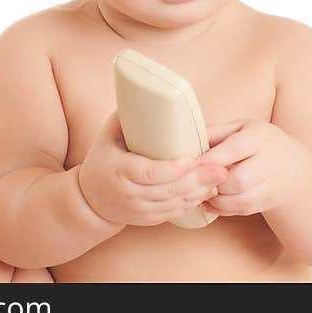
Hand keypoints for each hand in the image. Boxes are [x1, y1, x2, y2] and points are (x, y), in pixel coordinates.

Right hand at [78, 110, 229, 226]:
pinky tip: (207, 191)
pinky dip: (192, 202)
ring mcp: (139, 210)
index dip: (173, 169)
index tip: (192, 159)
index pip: (149, 173)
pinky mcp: (148, 219)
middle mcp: (129, 194)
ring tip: (219, 178)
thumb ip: (126, 117)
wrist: (91, 200)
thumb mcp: (107, 136)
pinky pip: (173, 213)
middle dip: (197, 180)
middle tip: (220, 169)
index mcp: (119, 171)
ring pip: (174, 204)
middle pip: (168, 190)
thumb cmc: (102, 160)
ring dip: (199, 192)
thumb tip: (147, 93)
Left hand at [195, 119, 309, 216]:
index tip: (191, 164)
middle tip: (193, 181)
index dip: (211, 158)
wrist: (293, 168)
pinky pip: (241, 210)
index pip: (234, 149)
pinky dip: (222, 209)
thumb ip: (216, 131)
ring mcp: (270, 185)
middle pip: (238, 179)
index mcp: (259, 138)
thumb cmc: (259, 143)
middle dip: (213, 183)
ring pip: (240, 199)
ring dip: (215, 199)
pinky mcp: (266, 202)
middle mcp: (268, 162)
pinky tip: (208, 203)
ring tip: (198, 193)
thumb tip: (188, 137)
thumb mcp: (242, 128)